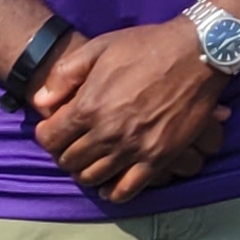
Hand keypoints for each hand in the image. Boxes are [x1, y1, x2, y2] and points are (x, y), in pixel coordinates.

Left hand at [28, 22, 229, 203]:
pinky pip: (128, 189)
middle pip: (70, 161)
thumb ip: (65, 74)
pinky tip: (111, 184)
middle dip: (65, 154)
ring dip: (86, 172)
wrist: (197, 53)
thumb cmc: (147, 46)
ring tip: (92, 161)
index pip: (51, 138)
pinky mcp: (158, 158)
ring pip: (94, 178)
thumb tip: (41, 102)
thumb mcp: (100, 47)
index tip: (55, 130)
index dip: (48, 135)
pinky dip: (114, 192)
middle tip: (74, 145)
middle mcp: (108, 132)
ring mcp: (133, 148)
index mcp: (89, 105)